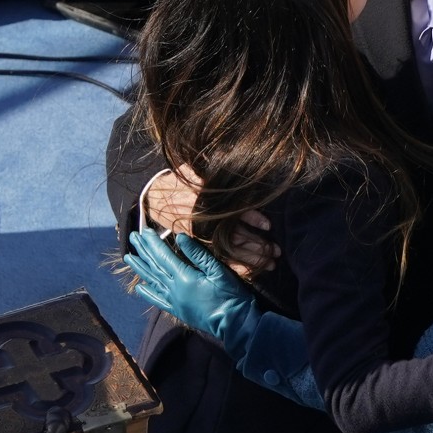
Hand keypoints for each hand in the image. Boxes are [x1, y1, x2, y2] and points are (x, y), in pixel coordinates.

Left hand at [125, 231, 261, 357]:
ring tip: (128, 257)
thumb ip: (197, 254)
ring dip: (140, 268)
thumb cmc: (229, 295)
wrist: (234, 323)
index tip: (144, 231)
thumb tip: (180, 237)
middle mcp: (174, 289)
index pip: (163, 256)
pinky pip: (158, 301)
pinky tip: (139, 287)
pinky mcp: (177, 311)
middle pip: (154, 266)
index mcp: (184, 277)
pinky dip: (148, 293)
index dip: (153, 242)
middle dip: (143, 251)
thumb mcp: (217, 270)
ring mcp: (174, 301)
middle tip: (132, 237)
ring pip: (152, 281)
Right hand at [143, 164, 278, 276]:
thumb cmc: (179, 182)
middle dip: (258, 245)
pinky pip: (220, 259)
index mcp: (208, 203)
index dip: (252, 219)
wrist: (156, 200)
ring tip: (271, 263)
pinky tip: (251, 272)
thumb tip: (229, 159)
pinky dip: (235, 267)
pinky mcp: (202, 244)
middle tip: (277, 251)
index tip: (267, 226)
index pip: (235, 211)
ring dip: (252, 258)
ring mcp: (204, 236)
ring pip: (231, 250)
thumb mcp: (192, 171)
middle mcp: (208, 222)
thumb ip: (208, 170)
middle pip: (237, 236)